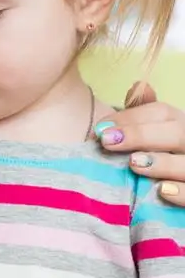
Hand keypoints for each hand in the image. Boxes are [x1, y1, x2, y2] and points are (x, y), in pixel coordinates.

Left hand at [97, 82, 184, 206]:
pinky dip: (181, 192)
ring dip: (162, 163)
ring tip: (134, 163)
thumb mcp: (152, 133)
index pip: (161, 112)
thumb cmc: (158, 157)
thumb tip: (139, 85)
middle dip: (141, 135)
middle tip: (108, 142)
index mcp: (179, 124)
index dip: (131, 117)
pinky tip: (162, 191)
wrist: (176, 183)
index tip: (101, 129)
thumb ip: (141, 114)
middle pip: (176, 133)